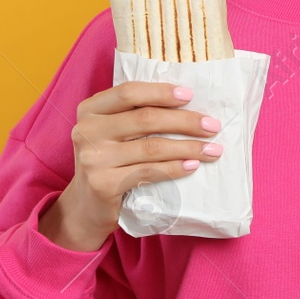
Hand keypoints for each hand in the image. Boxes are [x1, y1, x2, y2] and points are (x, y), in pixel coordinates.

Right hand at [38, 81, 223, 250]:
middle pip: (145, 119)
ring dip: (188, 147)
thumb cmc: (109, 161)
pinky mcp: (103, 183)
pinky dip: (174, 168)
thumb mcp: (113, 132)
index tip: (190, 95)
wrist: (87, 205)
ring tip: (212, 149)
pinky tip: (192, 166)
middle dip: (185, 121)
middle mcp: (87, 130)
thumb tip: (188, 103)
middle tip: (213, 126)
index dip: (161, 92)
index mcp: (90, 109)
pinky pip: (148, 172)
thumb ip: (135, 114)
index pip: (129, 92)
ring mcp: (93, 158)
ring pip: (151, 147)